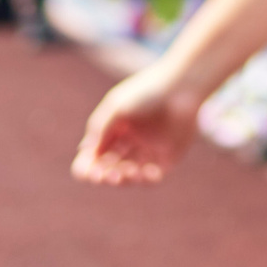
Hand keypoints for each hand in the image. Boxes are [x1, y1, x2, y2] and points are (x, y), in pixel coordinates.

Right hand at [71, 61, 204, 185]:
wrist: (182, 86)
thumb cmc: (147, 91)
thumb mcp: (117, 106)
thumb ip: (100, 127)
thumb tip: (84, 150)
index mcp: (111, 130)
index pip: (92, 156)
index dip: (88, 167)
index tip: (92, 172)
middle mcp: (127, 143)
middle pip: (108, 169)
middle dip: (106, 176)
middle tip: (111, 176)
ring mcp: (146, 151)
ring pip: (129, 176)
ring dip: (125, 179)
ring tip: (130, 172)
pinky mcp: (167, 157)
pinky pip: (152, 177)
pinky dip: (147, 180)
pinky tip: (146, 173)